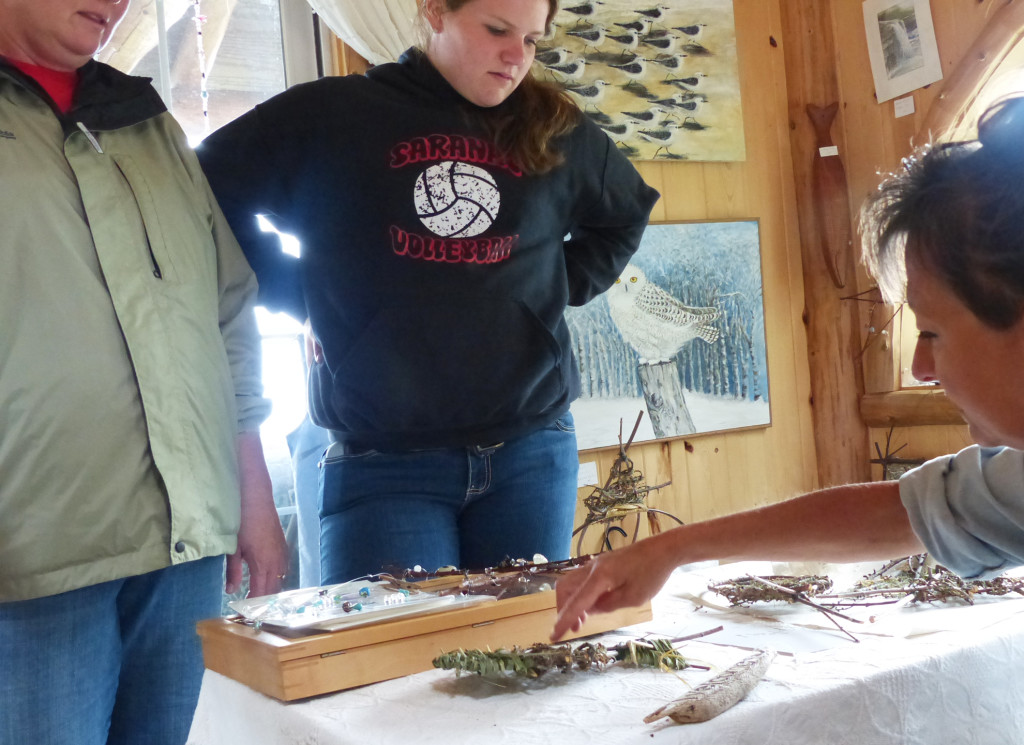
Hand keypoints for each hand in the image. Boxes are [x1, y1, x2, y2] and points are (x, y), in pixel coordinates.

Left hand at [226, 432, 289, 596]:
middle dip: (263, 600)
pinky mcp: (283, 545)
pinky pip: (282, 568)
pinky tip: (267, 579)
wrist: (256, 497)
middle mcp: (277, 560)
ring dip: (270, 589)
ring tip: (259, 597)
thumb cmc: (242, 521)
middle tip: (251, 609)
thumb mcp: (234, 548)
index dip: (254, 604)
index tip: (246, 612)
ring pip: (280, 579)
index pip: (261, 592)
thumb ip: (234, 571)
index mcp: (264, 563)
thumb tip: (231, 590)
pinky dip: (276, 577)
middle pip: (273, 589)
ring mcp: (282, 552)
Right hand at [551, 535, 676, 640]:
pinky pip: (581, 580)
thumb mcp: (633, 598)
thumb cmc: (652, 574)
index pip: (575, 603)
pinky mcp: (601, 564)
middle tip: (573, 628)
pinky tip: (592, 606)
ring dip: (571, 602)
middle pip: (564, 588)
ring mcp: (595, 564)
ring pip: (570, 583)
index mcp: (599, 578)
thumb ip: (608, 605)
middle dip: (563, 610)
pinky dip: (580, 594)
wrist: (662, 549)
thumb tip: (590, 610)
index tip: (553, 637)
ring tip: (582, 621)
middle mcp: (592, 568)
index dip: (563, 622)